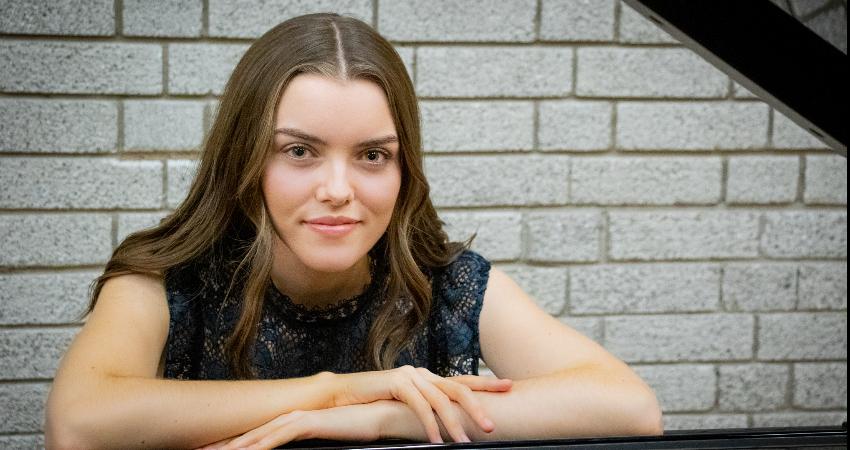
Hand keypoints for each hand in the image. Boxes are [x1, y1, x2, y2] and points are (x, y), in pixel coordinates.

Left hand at [198, 402, 391, 449]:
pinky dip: (256, 447)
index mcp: (298, 421)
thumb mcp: (335, 438)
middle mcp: (293, 417)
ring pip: (257, 436)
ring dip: (233, 447)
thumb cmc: (366, 426)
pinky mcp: (307, 422)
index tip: (215, 449)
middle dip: (225, 444)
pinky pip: (276, 437)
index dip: (237, 443)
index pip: (260, 434)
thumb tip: (312, 443)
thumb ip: (319, 440)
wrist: (387, 412)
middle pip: (251, 433)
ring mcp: (298, 417)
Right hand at [331, 366, 511, 442]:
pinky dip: (429, 425)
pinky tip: (436, 440)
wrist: (341, 394)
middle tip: (492, 426)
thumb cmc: (374, 404)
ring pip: (440, 400)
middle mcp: (422, 374)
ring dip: (454, 423)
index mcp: (428, 378)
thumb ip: (425, 409)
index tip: (510, 386)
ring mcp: (409, 376)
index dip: (486, 383)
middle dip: (478, 406)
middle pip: (458, 388)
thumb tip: (446, 425)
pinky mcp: (395, 383)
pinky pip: (419, 406)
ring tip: (465, 442)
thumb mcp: (405, 406)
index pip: (462, 381)